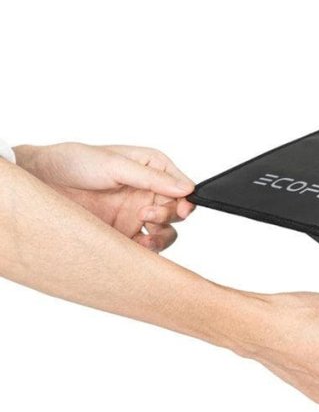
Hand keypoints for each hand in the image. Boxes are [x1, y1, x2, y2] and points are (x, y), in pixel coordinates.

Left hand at [15, 142, 194, 251]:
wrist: (39, 181)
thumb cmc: (72, 162)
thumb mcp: (115, 164)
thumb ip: (152, 178)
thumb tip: (186, 188)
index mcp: (151, 169)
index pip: (181, 187)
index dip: (184, 199)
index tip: (181, 207)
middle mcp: (146, 192)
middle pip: (176, 211)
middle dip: (170, 216)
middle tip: (149, 216)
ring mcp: (135, 214)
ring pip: (166, 231)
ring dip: (162, 235)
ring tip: (146, 233)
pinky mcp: (123, 233)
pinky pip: (146, 247)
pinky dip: (149, 249)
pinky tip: (140, 244)